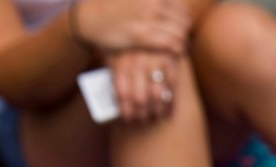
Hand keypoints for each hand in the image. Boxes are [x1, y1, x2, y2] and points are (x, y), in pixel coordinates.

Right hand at [75, 0, 190, 53]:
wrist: (90, 19)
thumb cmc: (113, 8)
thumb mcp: (136, 0)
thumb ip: (153, 2)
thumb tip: (173, 5)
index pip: (180, 5)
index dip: (183, 16)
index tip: (181, 25)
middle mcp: (152, 1)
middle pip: (183, 18)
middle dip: (184, 30)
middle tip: (182, 38)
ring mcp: (147, 16)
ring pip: (180, 31)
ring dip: (182, 40)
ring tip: (180, 46)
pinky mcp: (141, 34)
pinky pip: (170, 42)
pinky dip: (177, 48)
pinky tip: (175, 52)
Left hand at [106, 49, 177, 120]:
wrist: (144, 18)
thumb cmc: (125, 43)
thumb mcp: (113, 55)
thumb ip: (113, 76)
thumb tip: (113, 104)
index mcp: (120, 62)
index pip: (122, 94)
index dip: (125, 111)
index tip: (128, 120)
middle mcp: (137, 62)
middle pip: (139, 98)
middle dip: (141, 114)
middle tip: (142, 120)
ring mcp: (155, 60)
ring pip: (157, 95)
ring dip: (156, 111)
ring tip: (155, 117)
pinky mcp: (170, 59)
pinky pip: (172, 86)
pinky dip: (171, 102)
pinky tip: (167, 111)